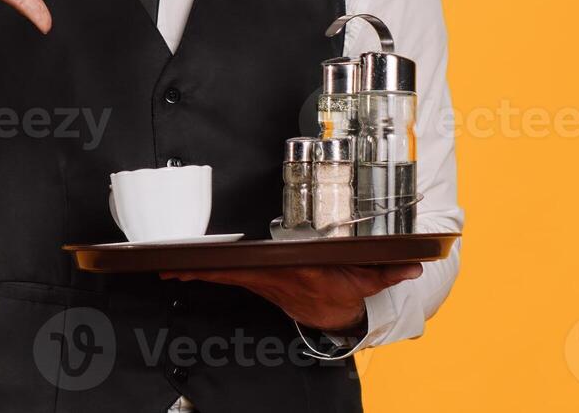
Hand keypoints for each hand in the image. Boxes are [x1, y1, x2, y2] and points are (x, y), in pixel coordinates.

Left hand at [157, 263, 421, 332]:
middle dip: (197, 270)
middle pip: (229, 272)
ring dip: (195, 273)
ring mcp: (264, 282)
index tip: (201, 262)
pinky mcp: (259, 282)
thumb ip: (389, 269)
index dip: (227, 266)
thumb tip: (413, 263)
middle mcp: (273, 279)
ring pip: (224, 275)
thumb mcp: (369, 280)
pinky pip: (227, 277)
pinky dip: (204, 275)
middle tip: (166, 265)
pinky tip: (182, 272)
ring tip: (166, 267)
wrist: (337, 316)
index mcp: (294, 274)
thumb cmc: (345, 290)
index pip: (256, 268)